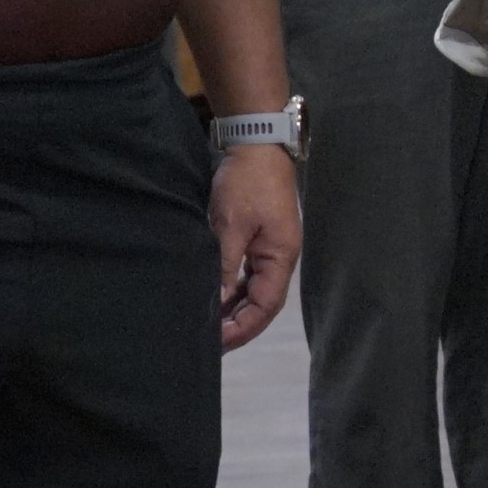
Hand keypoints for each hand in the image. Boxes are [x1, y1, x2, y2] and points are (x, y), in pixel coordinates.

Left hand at [212, 144, 300, 349]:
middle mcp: (280, 258)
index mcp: (280, 256)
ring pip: (255, 292)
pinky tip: (216, 299)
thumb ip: (224, 265)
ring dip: (235, 310)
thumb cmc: (246, 184)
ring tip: (208, 326)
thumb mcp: (230, 224)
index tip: (216, 341)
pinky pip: (249, 276)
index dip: (243, 327)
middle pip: (263, 303)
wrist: (257, 146)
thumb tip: (216, 301)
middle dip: (238, 325)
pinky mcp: (260, 241)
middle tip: (208, 342)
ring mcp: (271, 250)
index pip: (266, 306)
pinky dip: (233, 291)